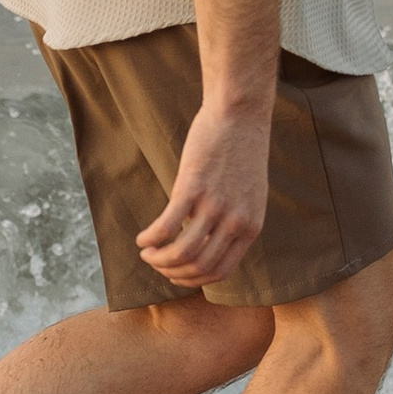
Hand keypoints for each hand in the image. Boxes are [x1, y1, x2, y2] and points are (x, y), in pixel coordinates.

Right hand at [136, 97, 272, 289]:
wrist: (241, 113)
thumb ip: (234, 220)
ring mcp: (215, 205)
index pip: (220, 272)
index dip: (192, 280)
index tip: (175, 273)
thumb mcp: (249, 194)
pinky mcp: (194, 187)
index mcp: (251, 226)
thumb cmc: (242, 151)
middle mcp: (235, 221)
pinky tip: (142, 238)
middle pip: (198, 267)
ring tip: (147, 252)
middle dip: (171, 272)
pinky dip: (150, 239)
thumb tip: (206, 240)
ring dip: (158, 260)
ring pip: (181, 254)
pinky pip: (166, 227)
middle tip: (156, 262)